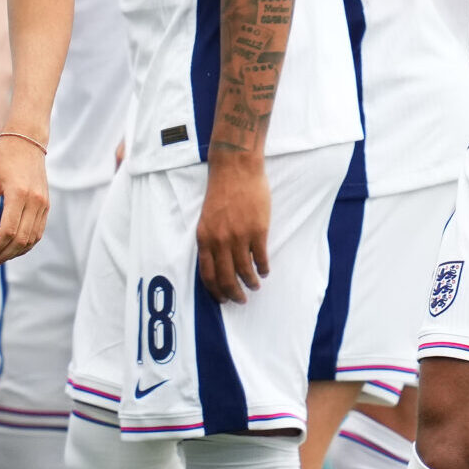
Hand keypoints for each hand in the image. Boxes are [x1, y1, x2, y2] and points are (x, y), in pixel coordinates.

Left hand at [0, 134, 48, 267]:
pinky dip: (26, 244)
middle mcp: (35, 201)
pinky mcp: (46, 206)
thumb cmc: (2, 158)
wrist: (27, 142)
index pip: (8, 230)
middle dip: (3, 255)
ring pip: (32, 239)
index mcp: (18, 194)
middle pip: (21, 239)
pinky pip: (38, 232)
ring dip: (15, 253)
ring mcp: (43, 204)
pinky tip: (12, 249)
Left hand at [194, 153, 271, 302]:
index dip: (216, 291)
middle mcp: (220, 241)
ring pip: (245, 271)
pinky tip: (264, 271)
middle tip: (240, 300)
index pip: (208, 274)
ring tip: (255, 286)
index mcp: (204, 238)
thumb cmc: (221, 191)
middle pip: (226, 278)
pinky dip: (262, 268)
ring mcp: (239, 236)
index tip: (222, 299)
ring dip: (250, 283)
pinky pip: (260, 258)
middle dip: (233, 294)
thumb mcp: (207, 219)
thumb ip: (211, 240)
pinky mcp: (258, 231)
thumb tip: (218, 263)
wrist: (236, 169)